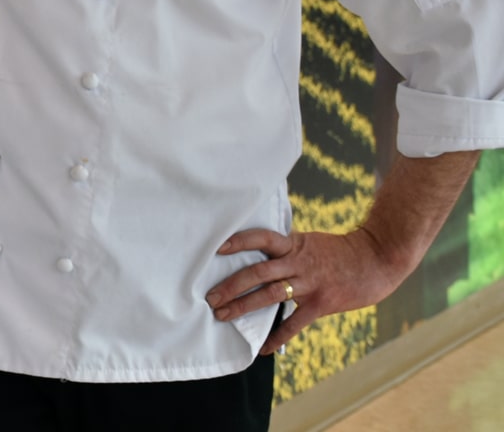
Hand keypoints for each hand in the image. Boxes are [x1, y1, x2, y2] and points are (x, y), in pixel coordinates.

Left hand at [205, 227, 411, 352]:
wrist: (376, 259)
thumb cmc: (340, 251)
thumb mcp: (310, 242)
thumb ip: (286, 249)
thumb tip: (258, 254)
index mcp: (294, 245)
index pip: (262, 238)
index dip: (239, 242)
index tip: (217, 249)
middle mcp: (298, 263)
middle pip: (258, 273)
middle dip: (231, 286)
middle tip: (210, 297)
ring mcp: (309, 283)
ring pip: (270, 295)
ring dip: (243, 306)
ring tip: (222, 315)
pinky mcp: (321, 304)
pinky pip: (294, 323)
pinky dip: (277, 337)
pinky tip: (262, 349)